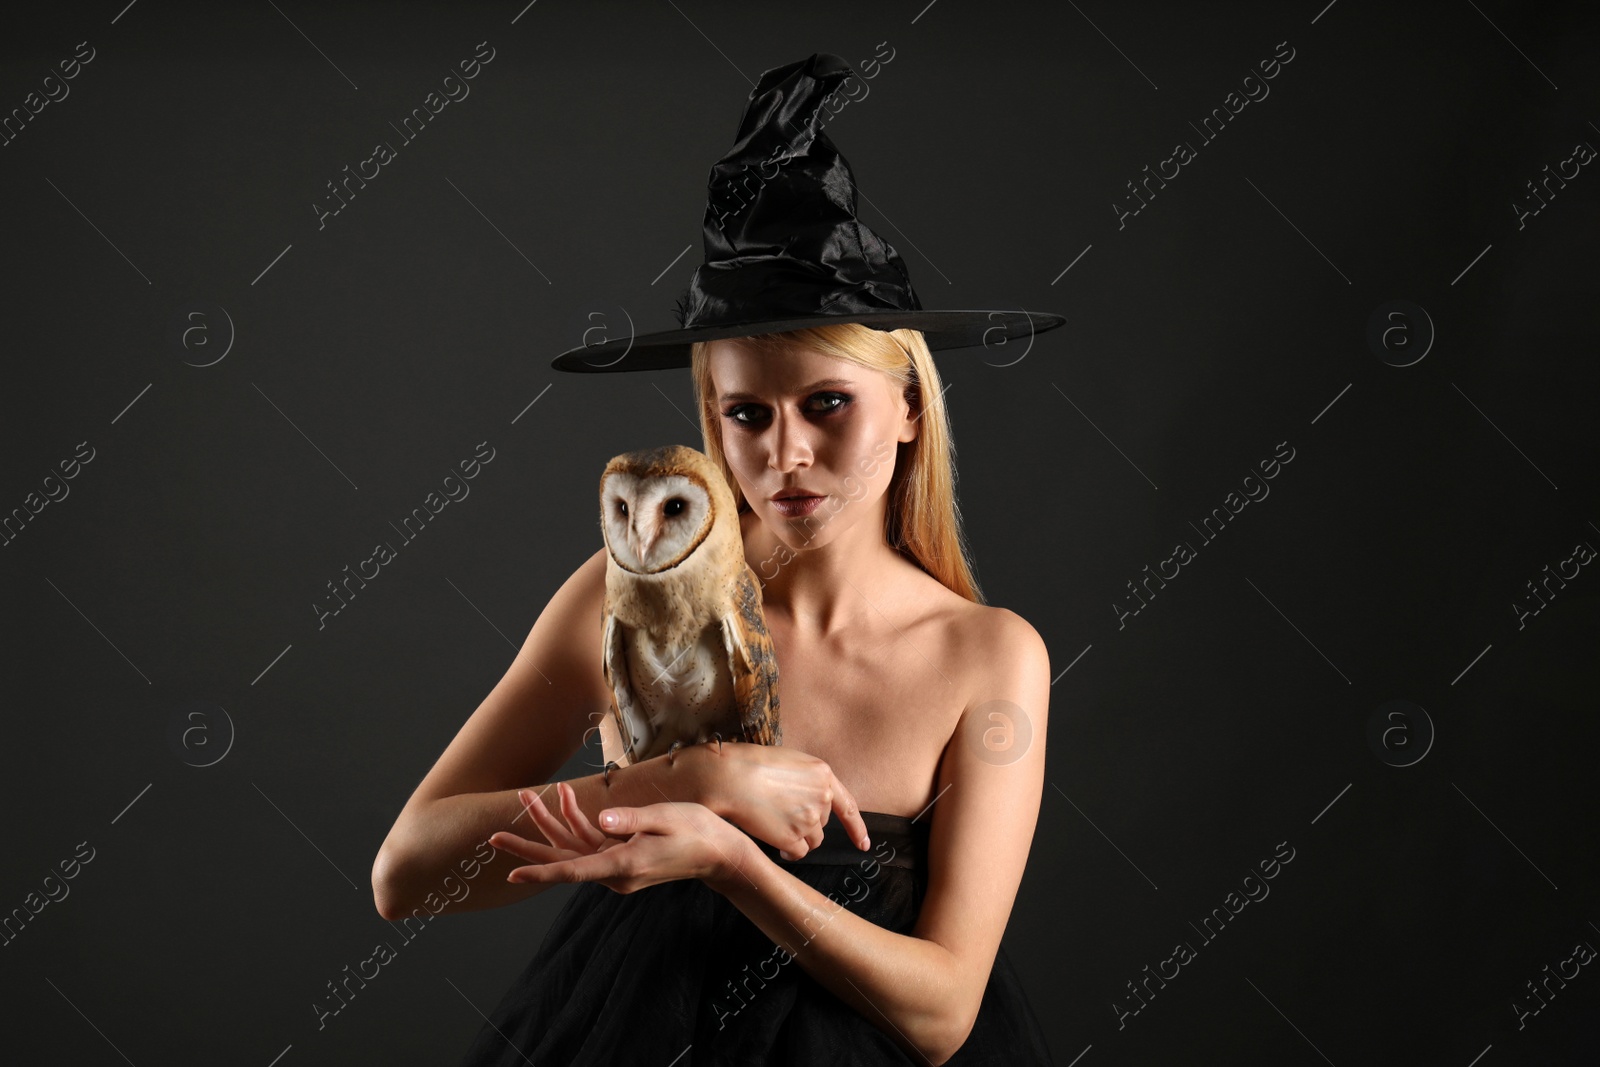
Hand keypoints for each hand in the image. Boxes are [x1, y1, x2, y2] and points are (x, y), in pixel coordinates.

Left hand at [490, 781, 754, 893]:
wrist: (721, 855)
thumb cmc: (698, 832)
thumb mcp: (668, 818)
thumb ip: (632, 820)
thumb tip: (601, 818)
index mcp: (624, 865)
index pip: (573, 869)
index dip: (541, 869)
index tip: (513, 872)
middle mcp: (615, 872)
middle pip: (563, 860)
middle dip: (528, 846)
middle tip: (493, 837)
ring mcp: (617, 867)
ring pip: (573, 848)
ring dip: (550, 823)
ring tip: (527, 797)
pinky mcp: (621, 858)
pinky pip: (590, 842)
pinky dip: (575, 821)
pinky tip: (564, 798)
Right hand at [699, 741, 870, 859]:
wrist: (730, 778)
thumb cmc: (752, 764)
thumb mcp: (790, 761)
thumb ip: (808, 781)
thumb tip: (808, 799)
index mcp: (823, 775)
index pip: (848, 807)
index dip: (857, 828)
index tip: (864, 844)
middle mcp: (822, 798)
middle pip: (822, 823)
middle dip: (806, 822)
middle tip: (779, 812)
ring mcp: (809, 820)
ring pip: (812, 840)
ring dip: (797, 837)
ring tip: (773, 824)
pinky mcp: (794, 838)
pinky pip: (798, 853)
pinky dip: (788, 851)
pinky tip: (775, 843)